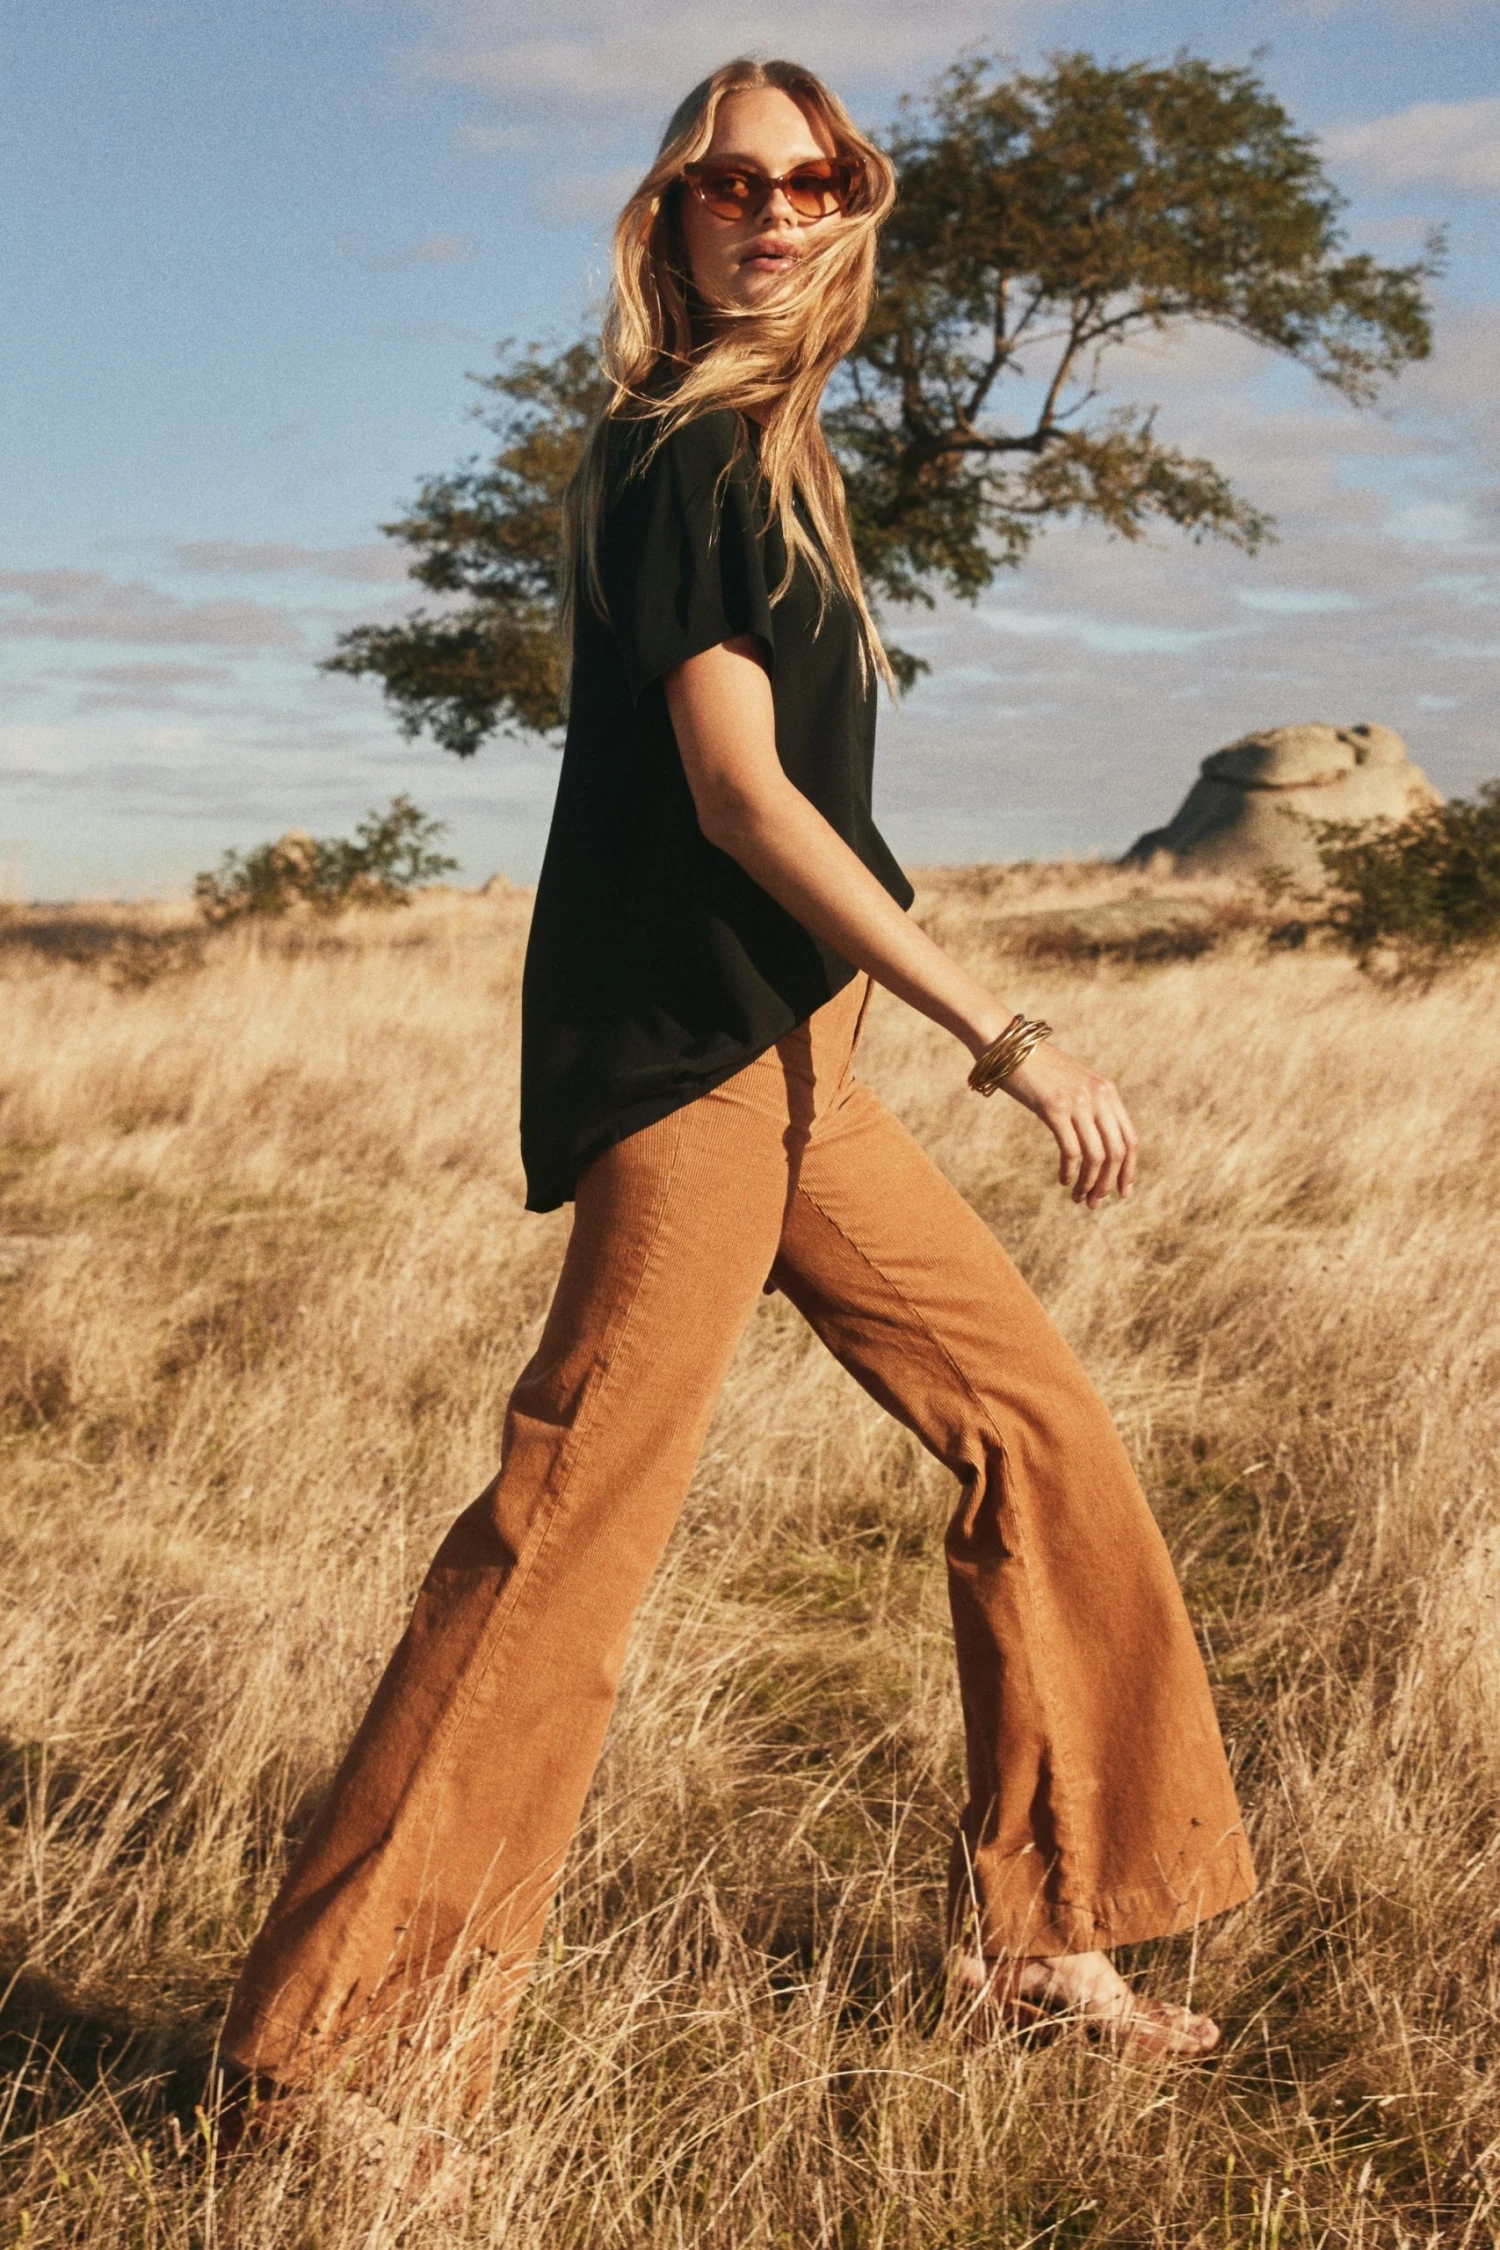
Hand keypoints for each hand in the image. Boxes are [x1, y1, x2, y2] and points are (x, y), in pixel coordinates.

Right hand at [998, 1040, 1138, 1207]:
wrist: (1007, 1044)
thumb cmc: (1035, 1067)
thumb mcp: (1070, 1084)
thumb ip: (1087, 1105)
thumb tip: (1094, 1140)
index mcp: (1107, 1091)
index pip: (1130, 1138)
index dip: (1129, 1170)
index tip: (1122, 1192)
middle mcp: (1098, 1096)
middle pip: (1117, 1152)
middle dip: (1109, 1183)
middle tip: (1094, 1203)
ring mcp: (1077, 1101)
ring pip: (1096, 1156)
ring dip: (1089, 1183)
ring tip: (1078, 1198)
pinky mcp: (1053, 1108)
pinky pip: (1071, 1150)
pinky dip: (1070, 1171)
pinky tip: (1062, 1179)